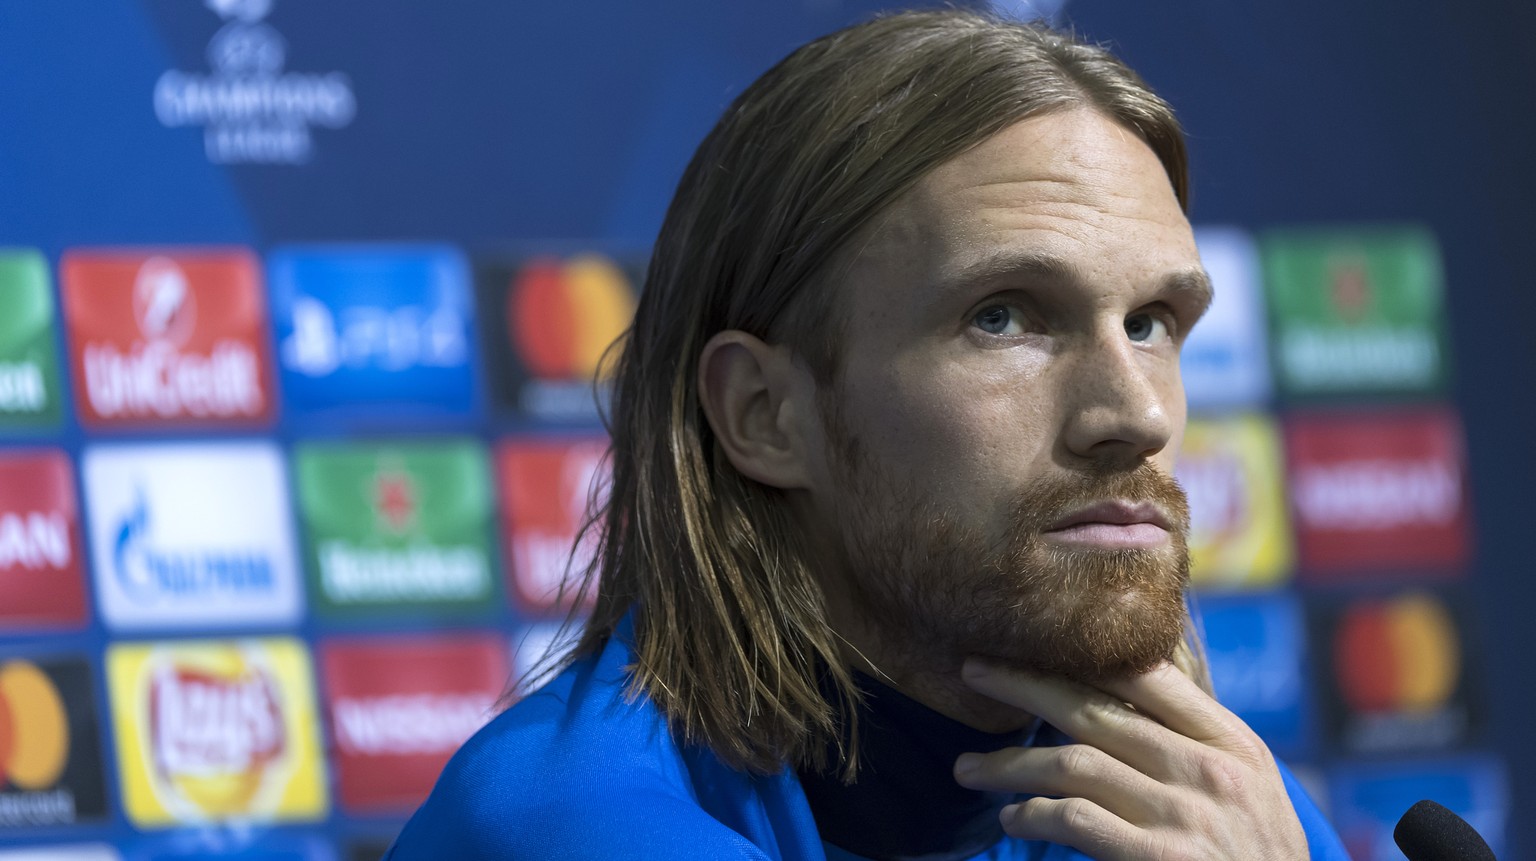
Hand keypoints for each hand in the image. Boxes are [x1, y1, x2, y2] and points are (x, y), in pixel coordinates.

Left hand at [952, 660, 1307, 860]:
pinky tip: (1012, 816)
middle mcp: (1212, 771)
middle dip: (1024, 684)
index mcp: (1234, 744)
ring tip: (969, 768)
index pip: (1150, 674)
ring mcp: (1186, 816)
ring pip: (1074, 763)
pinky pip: (1077, 819)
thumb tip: (1125, 687)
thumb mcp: (1251, 791)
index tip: (1029, 641)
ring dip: (1010, 763)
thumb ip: (1196, 743)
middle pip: (1096, 708)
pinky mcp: (1161, 859)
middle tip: (973, 670)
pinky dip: (1034, 813)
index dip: (1082, 653)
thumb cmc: (1257, 859)